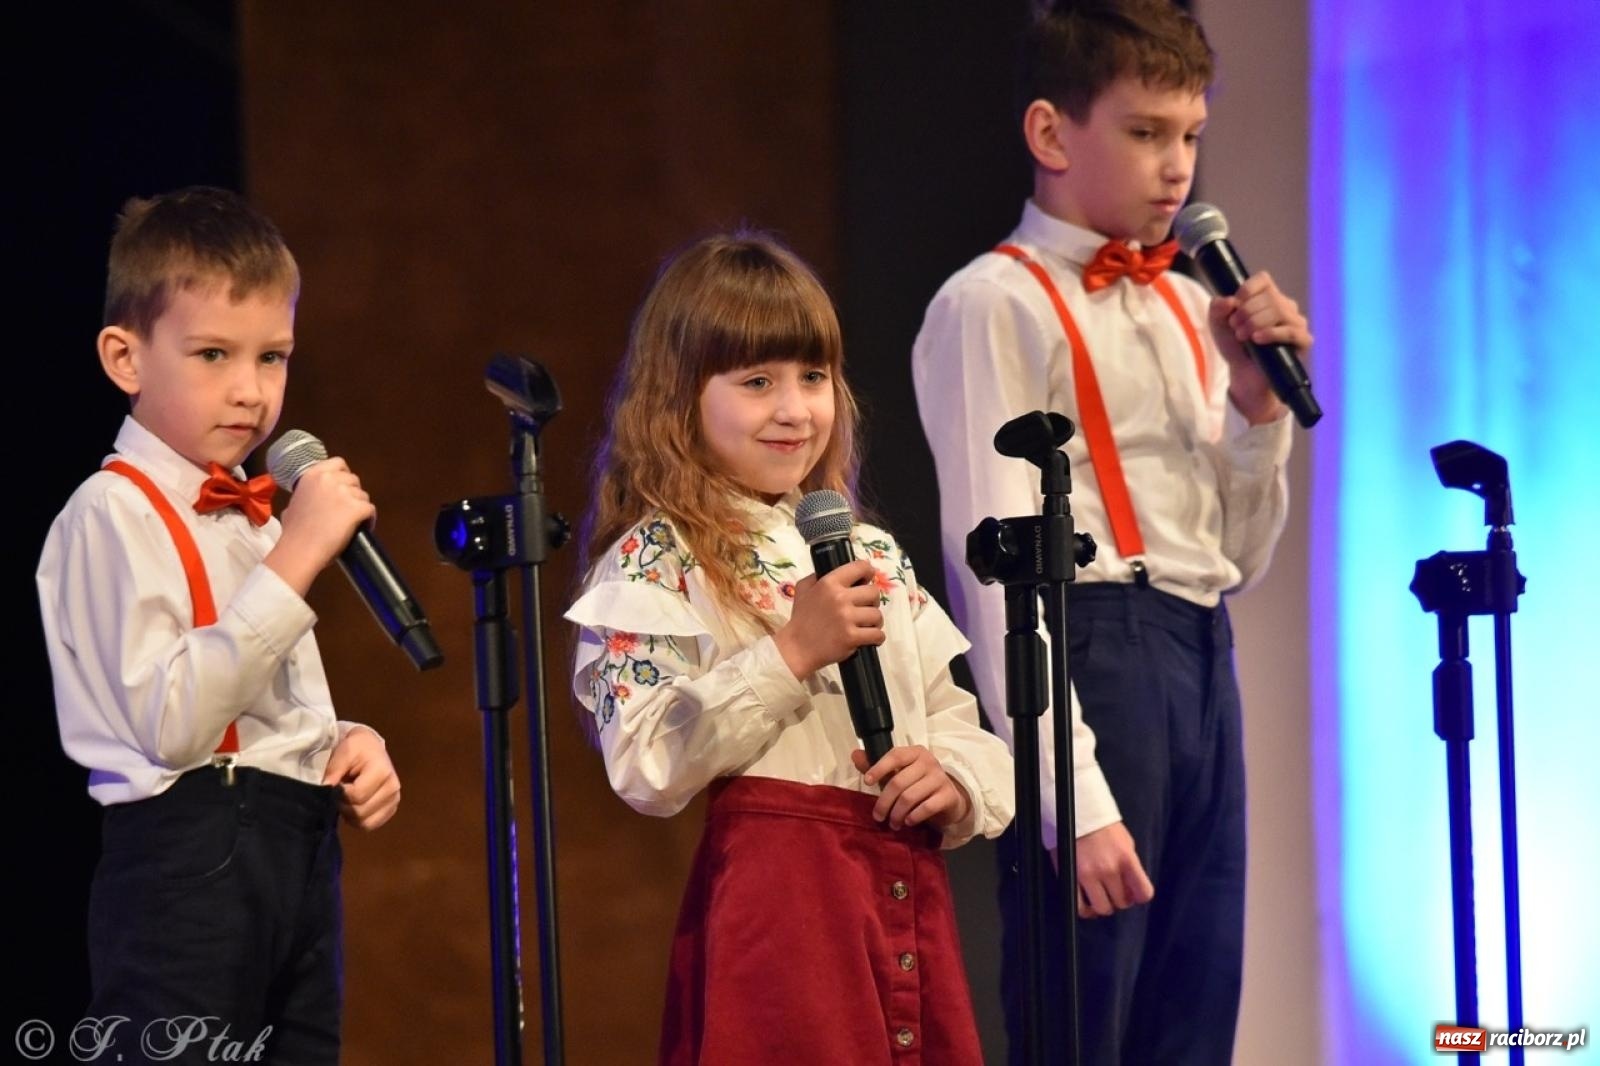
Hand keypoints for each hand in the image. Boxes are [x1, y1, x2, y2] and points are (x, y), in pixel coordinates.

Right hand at [265, 457, 375, 594]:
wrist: (300, 550)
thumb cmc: (294, 533)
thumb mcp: (293, 504)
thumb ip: (306, 494)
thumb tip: (312, 499)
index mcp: (312, 475)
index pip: (338, 463)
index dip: (344, 475)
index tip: (343, 487)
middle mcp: (329, 479)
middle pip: (353, 480)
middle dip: (352, 494)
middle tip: (347, 509)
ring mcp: (344, 492)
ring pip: (363, 495)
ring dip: (360, 507)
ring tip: (353, 522)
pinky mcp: (356, 507)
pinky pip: (371, 510)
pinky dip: (369, 520)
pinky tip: (363, 528)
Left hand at [323, 725, 400, 829]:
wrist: (370, 748)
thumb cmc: (356, 749)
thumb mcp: (342, 753)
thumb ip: (333, 771)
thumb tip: (324, 790)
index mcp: (383, 772)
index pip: (356, 796)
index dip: (339, 794)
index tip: (335, 784)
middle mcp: (393, 789)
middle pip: (361, 812)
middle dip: (343, 805)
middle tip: (338, 792)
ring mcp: (394, 801)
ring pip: (366, 823)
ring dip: (350, 815)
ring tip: (346, 799)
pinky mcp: (391, 809)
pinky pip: (371, 825)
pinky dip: (359, 820)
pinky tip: (354, 806)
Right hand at [773, 559, 884, 678]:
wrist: (797, 648)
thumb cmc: (801, 619)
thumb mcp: (803, 589)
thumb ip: (818, 576)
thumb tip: (836, 569)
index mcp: (829, 583)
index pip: (860, 567)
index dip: (868, 572)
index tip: (867, 580)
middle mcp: (839, 598)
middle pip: (874, 592)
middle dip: (872, 601)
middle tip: (864, 608)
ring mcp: (846, 618)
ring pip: (877, 615)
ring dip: (874, 621)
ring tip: (866, 625)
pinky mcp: (851, 637)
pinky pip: (877, 634)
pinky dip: (877, 637)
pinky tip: (870, 638)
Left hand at [850, 746, 970, 830]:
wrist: (948, 799)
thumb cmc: (917, 784)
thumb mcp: (898, 774)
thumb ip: (877, 766)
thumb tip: (855, 755)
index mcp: (915, 753)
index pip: (895, 755)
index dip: (879, 768)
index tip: (867, 782)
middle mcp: (929, 762)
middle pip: (899, 782)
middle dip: (884, 802)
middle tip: (878, 816)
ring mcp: (940, 778)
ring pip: (910, 797)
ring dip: (897, 813)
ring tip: (892, 824)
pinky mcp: (948, 795)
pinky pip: (927, 807)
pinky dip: (914, 817)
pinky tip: (908, 822)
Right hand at [1050, 820, 1153, 917]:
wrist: (1077, 813)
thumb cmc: (1103, 826)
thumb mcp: (1125, 842)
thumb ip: (1130, 865)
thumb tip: (1132, 886)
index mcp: (1127, 859)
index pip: (1144, 892)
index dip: (1138, 897)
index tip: (1133, 894)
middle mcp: (1110, 869)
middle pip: (1122, 902)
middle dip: (1119, 899)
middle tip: (1113, 892)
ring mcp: (1089, 875)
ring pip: (1103, 908)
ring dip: (1103, 906)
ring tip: (1099, 897)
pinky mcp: (1072, 877)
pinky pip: (1080, 907)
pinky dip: (1085, 910)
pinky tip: (1087, 904)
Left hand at [1207, 270, 1312, 424]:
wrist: (1243, 373)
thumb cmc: (1234, 345)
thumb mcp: (1218, 325)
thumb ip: (1217, 309)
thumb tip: (1229, 300)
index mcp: (1266, 296)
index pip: (1263, 279)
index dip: (1248, 288)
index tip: (1235, 303)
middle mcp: (1284, 306)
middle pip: (1270, 296)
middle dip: (1246, 312)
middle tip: (1235, 328)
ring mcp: (1296, 322)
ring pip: (1280, 311)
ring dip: (1255, 322)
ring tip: (1242, 336)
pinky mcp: (1303, 340)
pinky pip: (1292, 331)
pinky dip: (1272, 333)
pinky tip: (1257, 339)